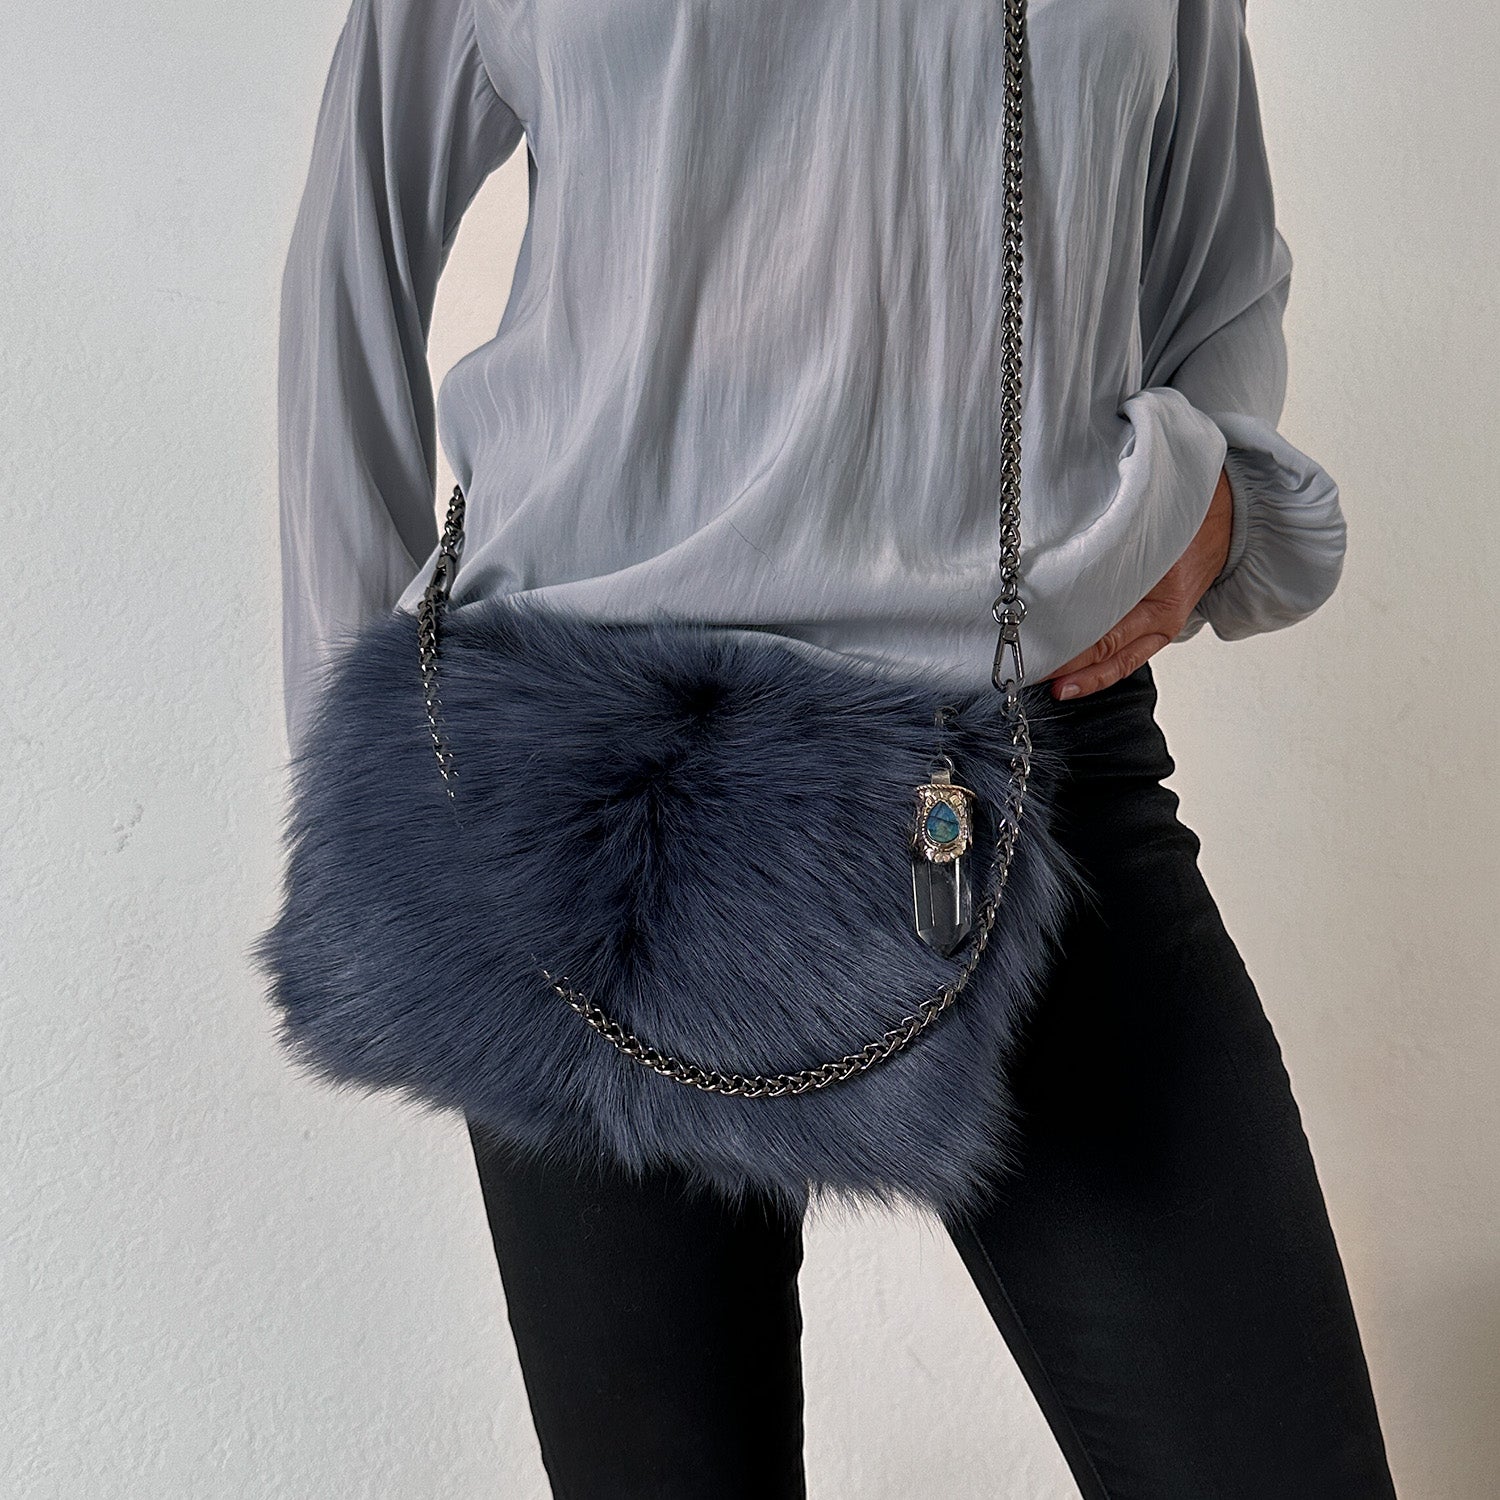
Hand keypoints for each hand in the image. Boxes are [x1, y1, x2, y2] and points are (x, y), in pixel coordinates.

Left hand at [1041, 467, 1233, 699]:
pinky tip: (1078, 679)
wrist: (1222, 527)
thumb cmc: (1180, 524)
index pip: (1105, 623)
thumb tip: (1058, 570)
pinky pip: (1129, 659)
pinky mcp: (1161, 632)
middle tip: (1034, 672)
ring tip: (1056, 688)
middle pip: (1109, 648)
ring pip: (1120, 662)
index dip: (1070, 637)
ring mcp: (1163, 628)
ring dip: (1086, 677)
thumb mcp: (1145, 531)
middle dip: (1070, 664)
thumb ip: (1107, 553)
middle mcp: (1161, 615)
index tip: (1036, 643)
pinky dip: (1103, 671)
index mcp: (1158, 590)